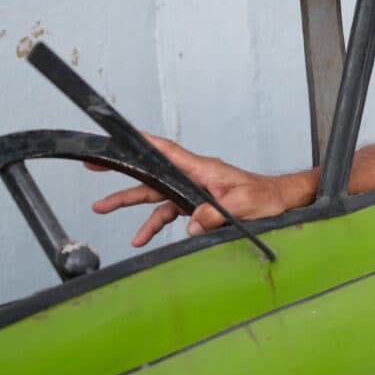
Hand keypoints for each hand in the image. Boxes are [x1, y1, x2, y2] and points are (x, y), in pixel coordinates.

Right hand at [89, 134, 315, 246]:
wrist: (281, 201)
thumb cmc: (267, 197)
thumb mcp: (245, 205)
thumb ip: (217, 214)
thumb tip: (191, 224)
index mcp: (204, 169)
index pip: (167, 151)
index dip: (142, 142)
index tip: (119, 137)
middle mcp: (195, 176)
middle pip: (152, 171)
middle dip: (122, 170)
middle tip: (94, 166)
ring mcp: (194, 190)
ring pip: (155, 194)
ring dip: (130, 202)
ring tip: (103, 208)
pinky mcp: (197, 204)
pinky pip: (169, 211)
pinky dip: (154, 223)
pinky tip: (142, 237)